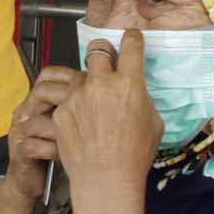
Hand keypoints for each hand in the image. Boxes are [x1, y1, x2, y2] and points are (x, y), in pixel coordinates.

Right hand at [2, 66, 83, 206]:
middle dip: (71, 101)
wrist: (34, 182)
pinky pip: (37, 145)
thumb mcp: (68, 126)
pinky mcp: (19, 152)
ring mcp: (20, 132)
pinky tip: (70, 156)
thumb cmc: (57, 153)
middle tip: (93, 113)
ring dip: (65, 131)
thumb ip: (79, 107)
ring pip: (41, 120)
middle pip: (42, 92)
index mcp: (36, 102)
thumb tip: (111, 89)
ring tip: (85, 140)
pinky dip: (56, 151)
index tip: (96, 88)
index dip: (73, 78)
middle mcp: (25, 113)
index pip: (49, 76)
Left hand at [54, 29, 162, 213]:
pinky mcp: (59, 110)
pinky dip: (70, 104)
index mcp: (129, 83)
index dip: (131, 38)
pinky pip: (63, 98)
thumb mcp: (153, 122)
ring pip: (76, 73)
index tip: (130, 36)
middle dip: (102, 52)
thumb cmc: (135, 154)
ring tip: (87, 94)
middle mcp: (100, 84)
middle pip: (96, 50)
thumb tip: (133, 92)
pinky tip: (76, 117)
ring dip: (83, 79)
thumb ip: (140, 99)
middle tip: (105, 61)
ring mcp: (76, 95)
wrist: (105, 177)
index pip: (131, 47)